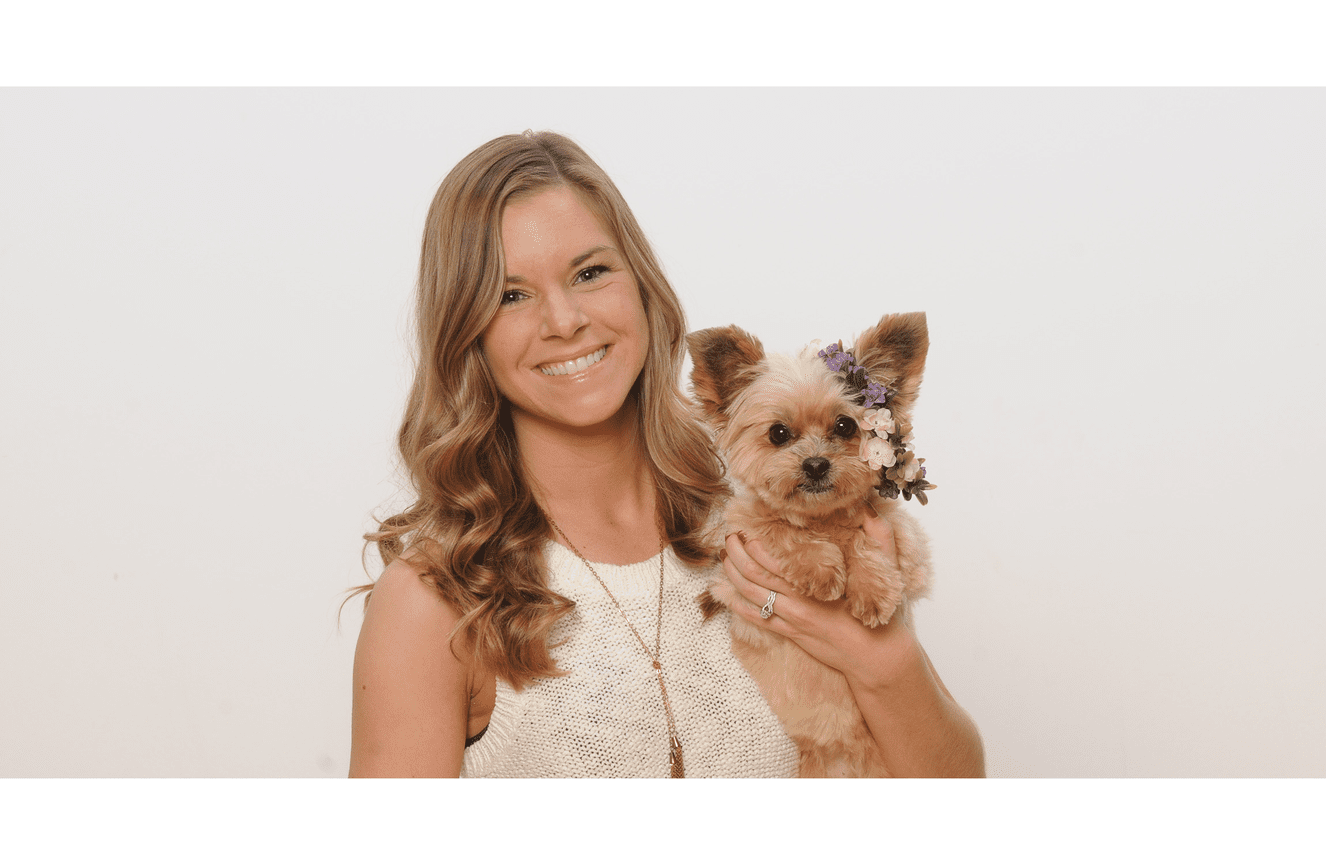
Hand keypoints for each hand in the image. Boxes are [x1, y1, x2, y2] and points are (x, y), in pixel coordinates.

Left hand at [720, 514, 922, 690]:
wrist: (877, 658)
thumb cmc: (882, 616)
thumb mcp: (887, 571)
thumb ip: (880, 538)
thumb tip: (870, 509)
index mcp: (817, 583)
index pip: (775, 560)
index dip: (755, 543)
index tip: (746, 527)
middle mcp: (798, 602)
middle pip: (754, 574)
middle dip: (736, 554)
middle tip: (728, 537)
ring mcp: (791, 620)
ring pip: (750, 595)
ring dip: (733, 575)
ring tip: (724, 558)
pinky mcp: (790, 635)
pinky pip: (756, 619)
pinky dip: (736, 604)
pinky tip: (724, 594)